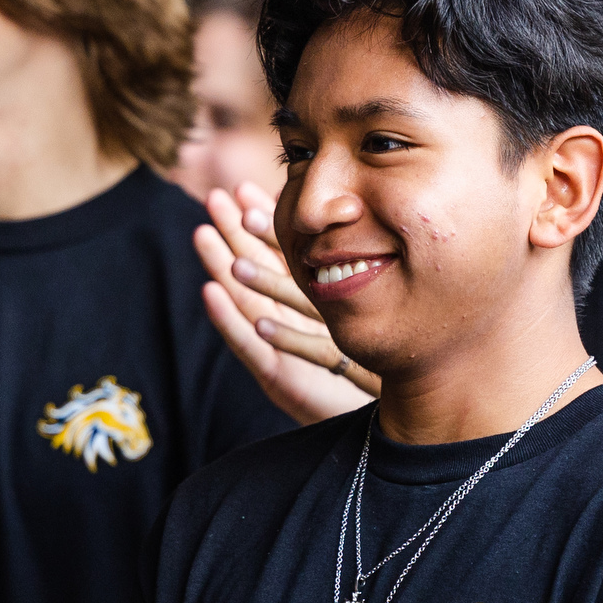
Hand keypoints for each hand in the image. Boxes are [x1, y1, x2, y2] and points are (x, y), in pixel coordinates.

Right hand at [196, 183, 375, 422]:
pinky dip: (229, 319)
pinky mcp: (278, 378)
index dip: (263, 223)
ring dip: (223, 266)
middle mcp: (291, 324)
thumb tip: (378, 222)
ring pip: (244, 300)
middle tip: (215, 198)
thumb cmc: (393, 361)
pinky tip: (212, 291)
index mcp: (313, 305)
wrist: (399, 413)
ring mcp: (281, 350)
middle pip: (254, 270)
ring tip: (204, 234)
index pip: (282, 256)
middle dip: (233, 233)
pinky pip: (249, 345)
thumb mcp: (381, 308)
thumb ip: (372, 272)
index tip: (246, 190)